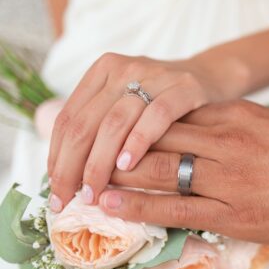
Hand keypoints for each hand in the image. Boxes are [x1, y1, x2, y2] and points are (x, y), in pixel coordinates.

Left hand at [48, 53, 216, 211]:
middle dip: (72, 167)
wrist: (211, 78)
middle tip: (70, 199)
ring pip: (114, 123)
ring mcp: (154, 76)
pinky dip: (138, 142)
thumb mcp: (128, 106)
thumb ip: (101, 128)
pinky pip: (156, 117)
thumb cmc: (163, 103)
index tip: (56, 190)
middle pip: (85, 124)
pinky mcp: (183, 87)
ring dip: (99, 163)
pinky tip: (127, 166)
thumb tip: (68, 175)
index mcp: (103, 72)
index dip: (57, 158)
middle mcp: (123, 70)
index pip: (68, 119)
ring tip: (94, 191)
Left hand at [100, 101, 268, 244]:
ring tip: (87, 181)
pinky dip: (139, 206)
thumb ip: (235, 126)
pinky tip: (111, 205)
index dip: (137, 125)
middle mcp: (228, 141)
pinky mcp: (235, 213)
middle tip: (86, 155)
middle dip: (118, 148)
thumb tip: (200, 132)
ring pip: (161, 171)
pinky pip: (177, 208)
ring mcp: (230, 178)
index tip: (114, 132)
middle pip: (158, 138)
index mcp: (237, 115)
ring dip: (119, 175)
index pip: (173, 115)